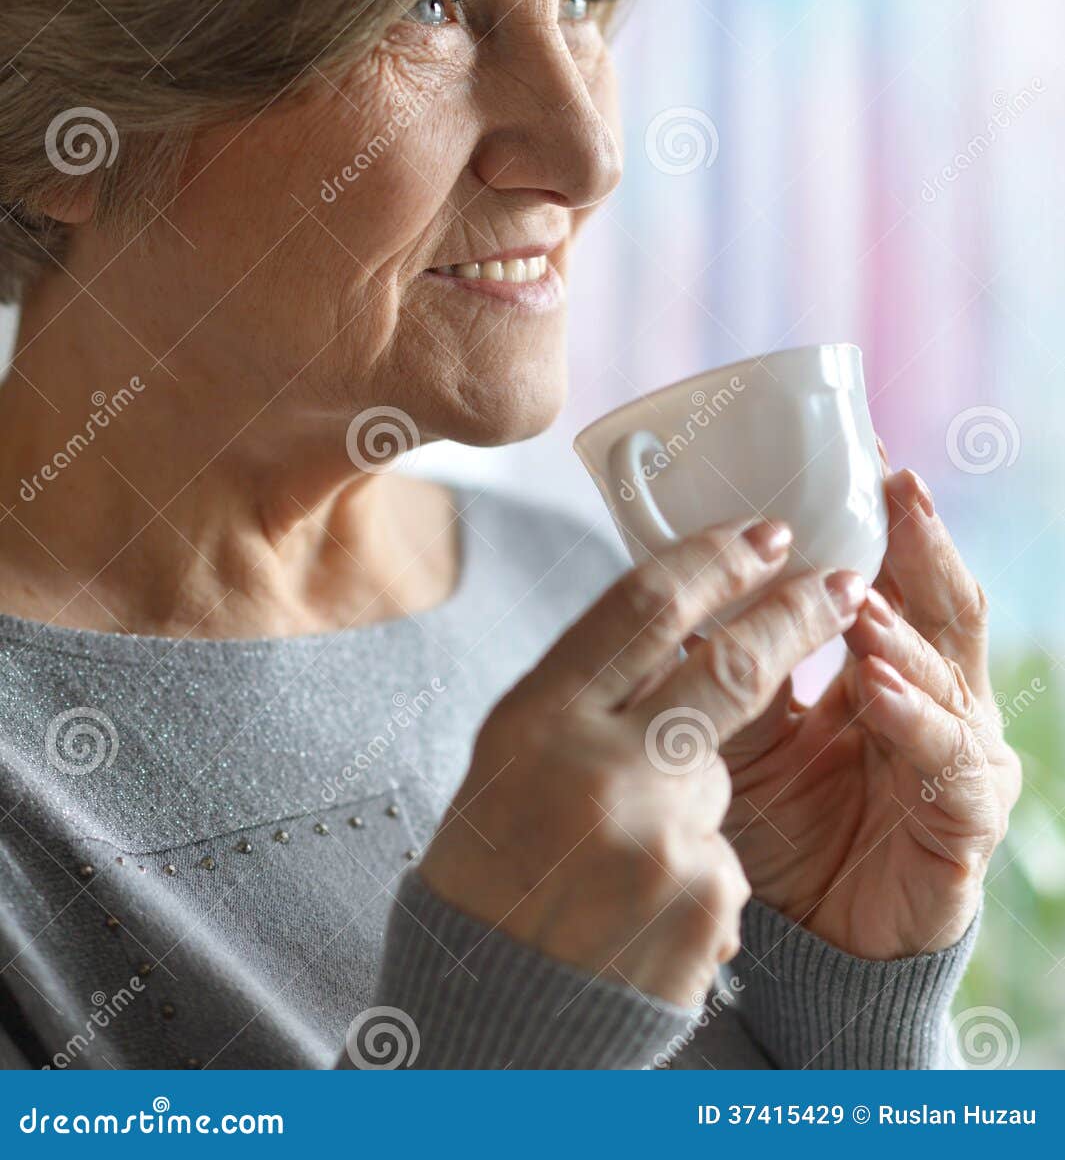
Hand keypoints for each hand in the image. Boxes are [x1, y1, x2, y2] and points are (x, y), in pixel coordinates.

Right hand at [419, 518, 864, 1005]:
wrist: (484, 1018)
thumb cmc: (493, 873)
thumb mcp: (512, 759)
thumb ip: (588, 694)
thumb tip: (678, 621)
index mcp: (537, 717)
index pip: (643, 607)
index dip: (714, 560)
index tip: (765, 535)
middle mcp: (598, 765)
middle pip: (727, 664)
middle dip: (796, 614)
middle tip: (842, 582)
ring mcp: (657, 835)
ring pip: (717, 777)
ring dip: (689, 804)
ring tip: (615, 865)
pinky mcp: (703, 901)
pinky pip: (724, 861)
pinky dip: (695, 879)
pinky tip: (637, 917)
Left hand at [721, 455, 1021, 959]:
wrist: (806, 946)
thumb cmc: (776, 826)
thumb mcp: (742, 728)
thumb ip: (730, 660)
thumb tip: (674, 572)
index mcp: (884, 664)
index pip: (896, 577)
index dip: (884, 520)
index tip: (864, 459)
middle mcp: (932, 697)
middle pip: (941, 603)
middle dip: (920, 544)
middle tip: (897, 489)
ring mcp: (956, 753)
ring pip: (947, 669)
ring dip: (901, 628)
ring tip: (861, 598)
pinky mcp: (963, 820)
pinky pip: (946, 761)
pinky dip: (912, 718)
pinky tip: (876, 687)